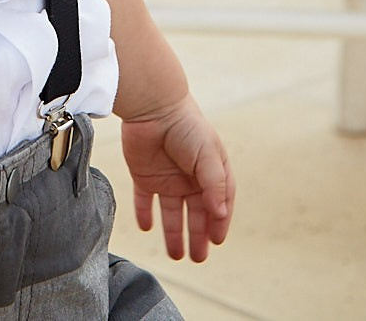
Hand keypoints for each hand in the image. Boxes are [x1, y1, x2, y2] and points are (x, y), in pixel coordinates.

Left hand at [120, 95, 234, 261]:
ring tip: (177, 256)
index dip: (219, 223)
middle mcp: (190, 177)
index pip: (219, 202)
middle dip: (198, 236)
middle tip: (199, 258)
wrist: (152, 106)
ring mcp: (167, 177)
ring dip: (174, 233)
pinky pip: (145, 200)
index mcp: (210, 170)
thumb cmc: (186, 126)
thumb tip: (220, 215)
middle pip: (196, 213)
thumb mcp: (208, 156)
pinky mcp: (144, 175)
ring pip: (172, 212)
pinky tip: (147, 228)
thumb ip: (215, 185)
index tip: (217, 241)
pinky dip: (145, 214)